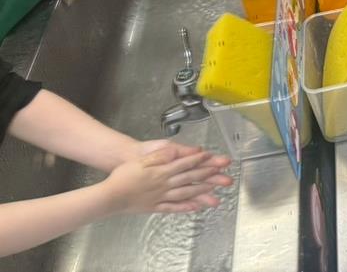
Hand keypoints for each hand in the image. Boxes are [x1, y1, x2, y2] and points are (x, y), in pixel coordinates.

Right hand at [100, 147, 231, 214]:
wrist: (109, 194)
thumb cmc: (124, 173)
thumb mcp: (143, 159)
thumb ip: (162, 155)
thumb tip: (178, 151)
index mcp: (162, 170)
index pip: (186, 164)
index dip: (202, 161)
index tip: (215, 160)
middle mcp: (165, 184)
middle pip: (190, 179)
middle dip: (209, 177)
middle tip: (225, 178)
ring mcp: (161, 197)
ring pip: (186, 194)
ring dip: (202, 193)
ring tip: (216, 194)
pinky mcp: (155, 207)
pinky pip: (174, 208)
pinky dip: (186, 208)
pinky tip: (197, 207)